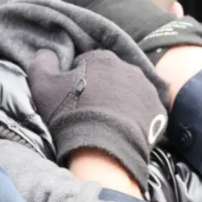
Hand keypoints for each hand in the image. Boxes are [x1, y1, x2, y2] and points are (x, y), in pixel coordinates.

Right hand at [26, 49, 166, 187]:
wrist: (102, 148)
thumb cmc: (70, 113)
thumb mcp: (43, 85)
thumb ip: (42, 62)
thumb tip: (46, 53)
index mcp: (102, 57)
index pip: (87, 64)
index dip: (77, 82)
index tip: (73, 100)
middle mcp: (129, 67)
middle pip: (111, 77)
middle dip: (101, 91)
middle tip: (90, 113)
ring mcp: (147, 89)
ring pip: (130, 93)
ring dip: (120, 103)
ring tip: (108, 124)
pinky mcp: (158, 110)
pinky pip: (145, 111)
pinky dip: (137, 118)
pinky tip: (124, 131)